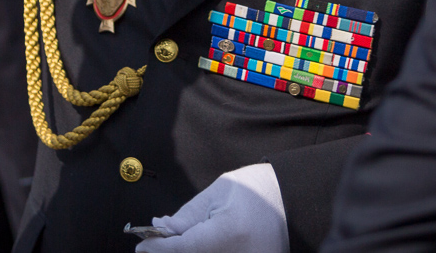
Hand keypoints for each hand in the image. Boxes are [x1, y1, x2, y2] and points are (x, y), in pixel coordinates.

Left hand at [136, 163, 287, 252]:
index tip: (142, 246)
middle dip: (171, 252)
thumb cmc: (256, 190)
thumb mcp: (218, 193)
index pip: (182, 249)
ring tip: (179, 241)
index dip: (158, 248)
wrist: (294, 200)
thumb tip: (160, 228)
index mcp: (228, 233)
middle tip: (155, 243)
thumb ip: (188, 215)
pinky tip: (199, 246)